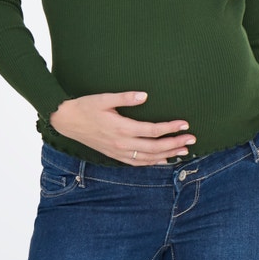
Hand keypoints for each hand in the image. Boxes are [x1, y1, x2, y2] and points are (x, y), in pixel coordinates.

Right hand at [49, 91, 195, 165]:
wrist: (66, 121)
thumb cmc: (85, 107)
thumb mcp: (103, 98)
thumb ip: (125, 97)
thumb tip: (144, 95)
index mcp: (121, 128)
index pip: (152, 131)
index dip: (170, 128)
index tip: (185, 124)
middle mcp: (122, 144)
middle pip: (155, 147)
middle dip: (175, 144)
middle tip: (192, 140)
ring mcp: (118, 152)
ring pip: (148, 158)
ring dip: (167, 155)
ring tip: (183, 152)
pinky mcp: (115, 155)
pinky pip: (138, 163)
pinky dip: (153, 163)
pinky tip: (162, 160)